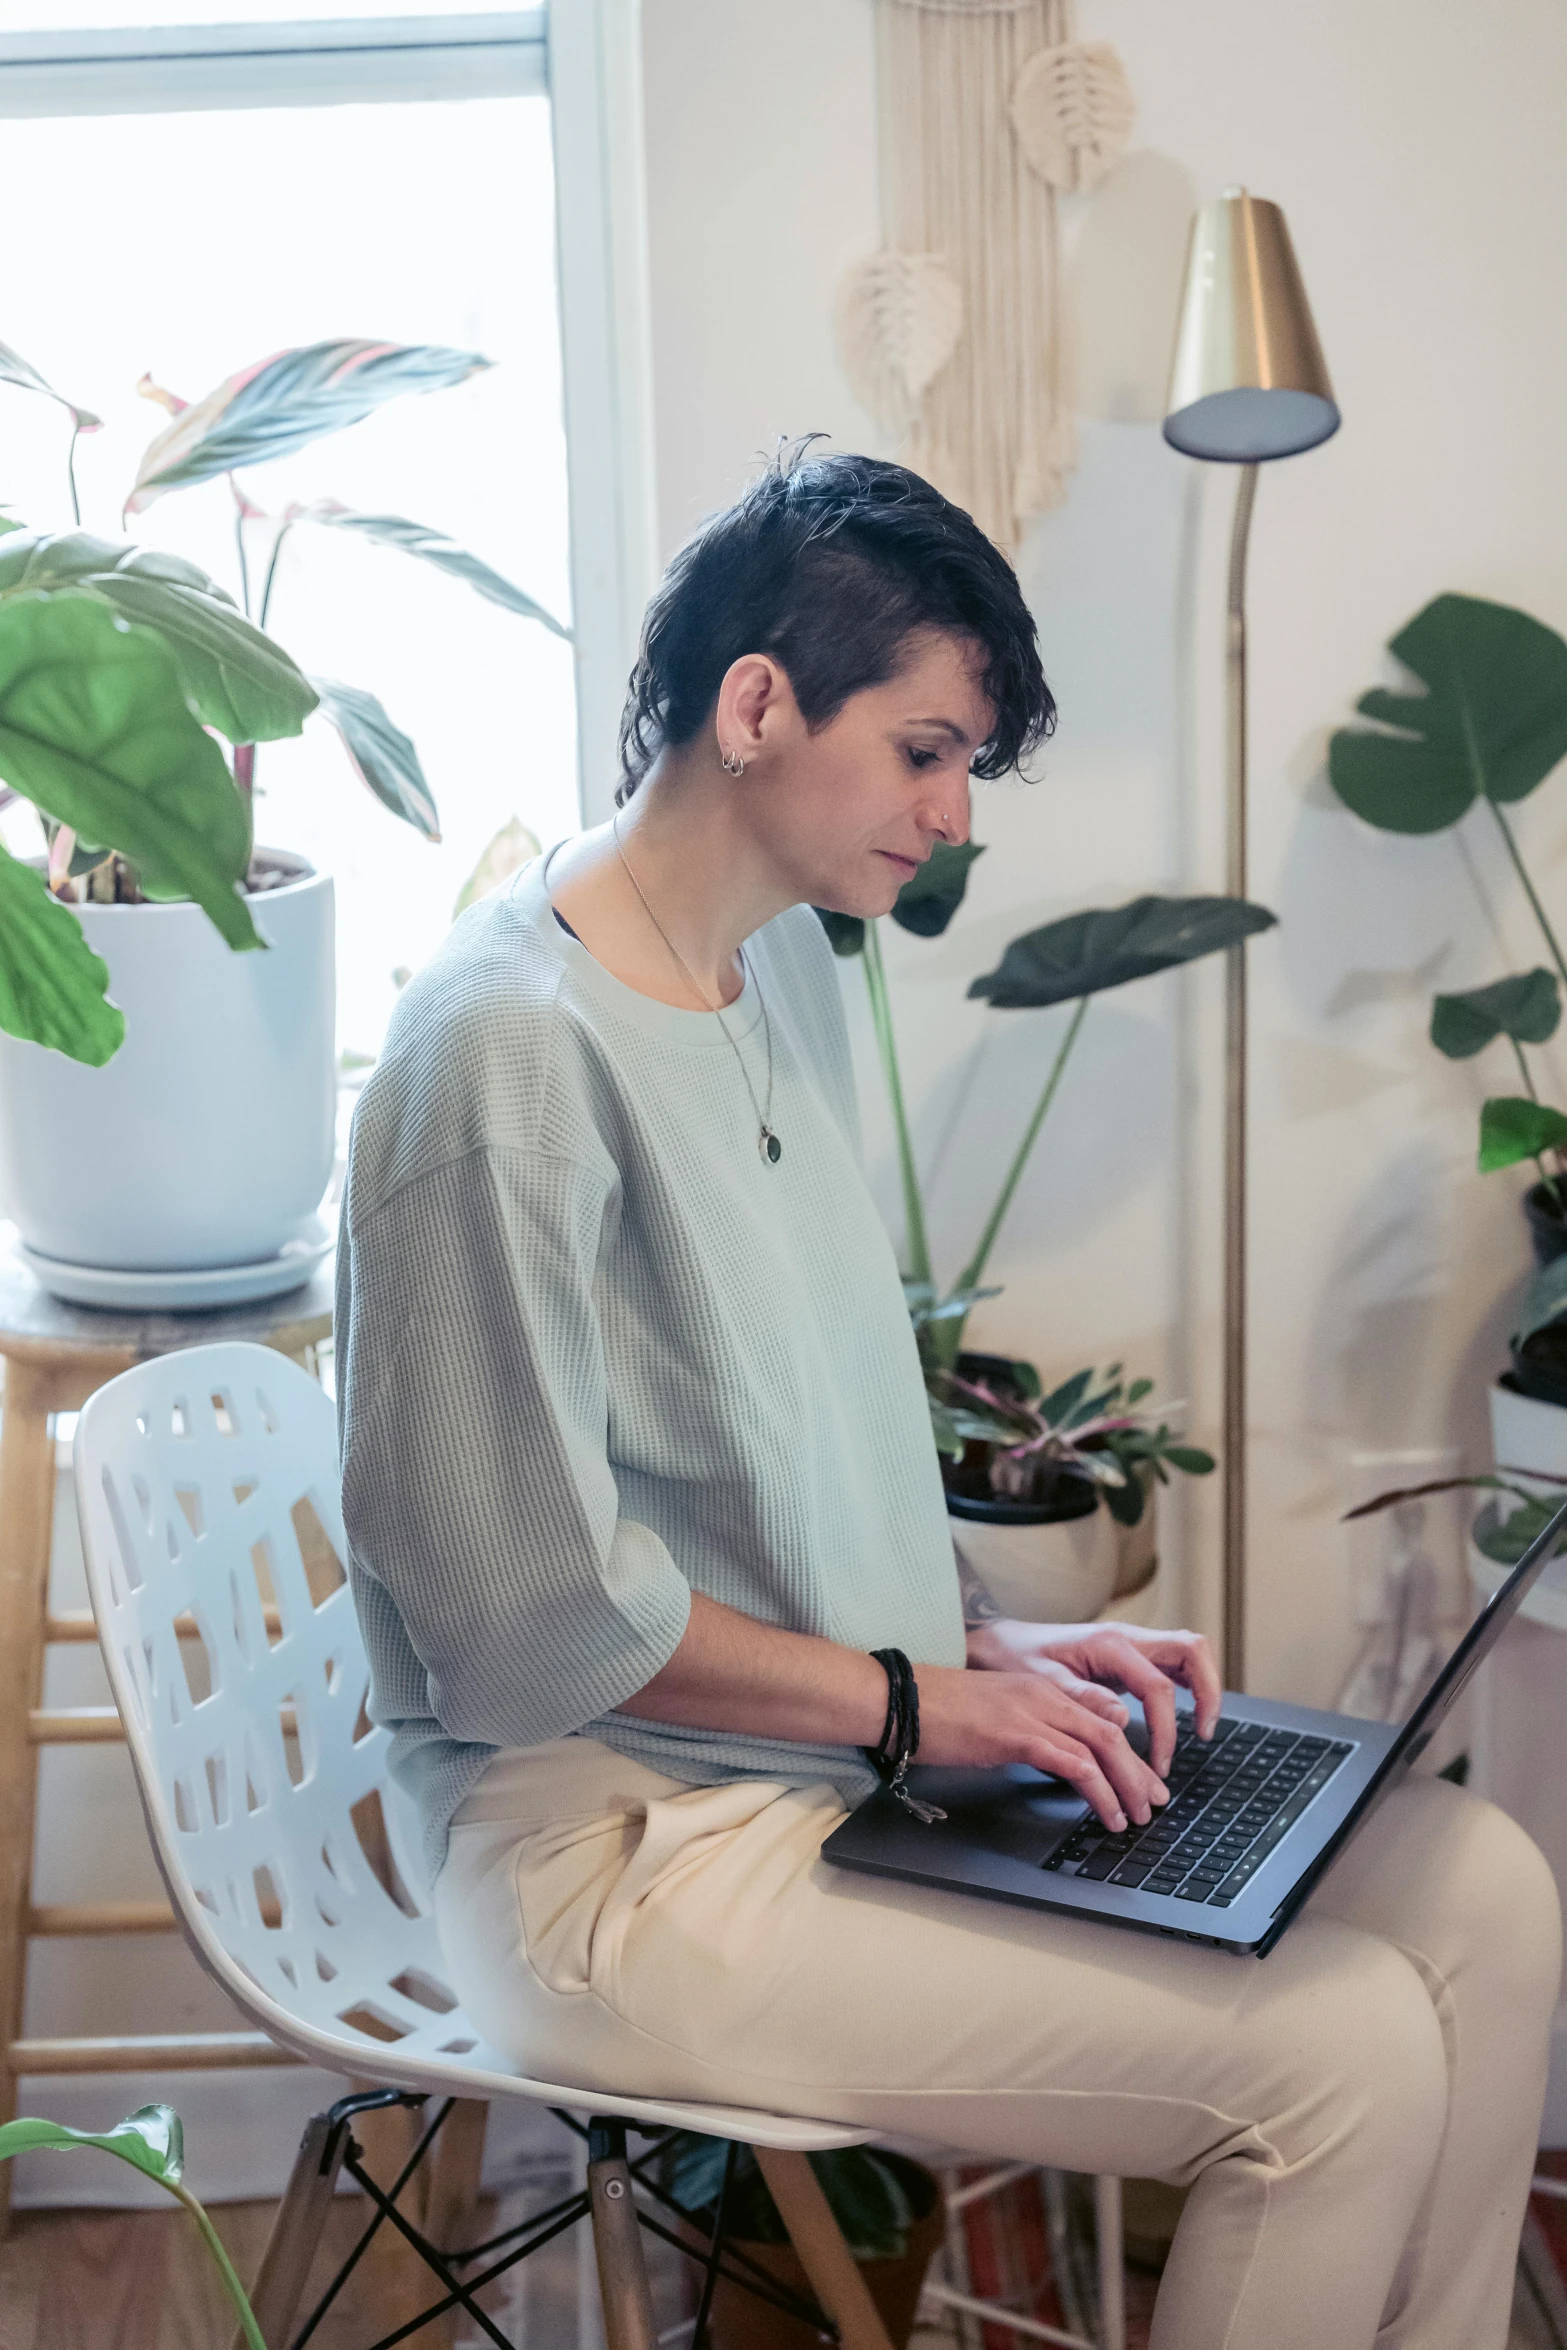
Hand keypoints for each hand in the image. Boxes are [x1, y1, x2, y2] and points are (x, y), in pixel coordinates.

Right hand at [915, 1660, 1171, 1833]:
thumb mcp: (993, 1717)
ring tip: (1135, 1817)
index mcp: (1039, 1689)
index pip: (1100, 1719)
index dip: (1128, 1753)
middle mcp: (1043, 1696)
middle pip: (1111, 1733)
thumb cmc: (935, 1712)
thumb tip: (1050, 1760)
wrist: (900, 1700)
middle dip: (1138, 1773)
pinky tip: (1106, 1815)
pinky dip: (1099, 1793)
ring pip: (1102, 1748)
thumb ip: (1027, 1731)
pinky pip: (1074, 1765)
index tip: (1142, 1781)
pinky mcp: (1017, 1736)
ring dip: (1126, 1787)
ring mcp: (1032, 1713)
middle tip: (1154, 1803)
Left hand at [964, 1620, 1221, 1779]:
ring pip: (1188, 1652)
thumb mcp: (1044, 1683)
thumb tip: (1122, 1721)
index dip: (1165, 1730)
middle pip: (1192, 1650)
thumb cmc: (1016, 1660)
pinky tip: (1182, 1716)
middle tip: (1204, 1733)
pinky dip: (1186, 1687)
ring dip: (1202, 1686)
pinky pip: (1171, 1665)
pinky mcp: (1128, 1656)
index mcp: (1109, 1644)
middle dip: (1208, 1691)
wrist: (998, 1643)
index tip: (1157, 1766)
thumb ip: (1083, 1700)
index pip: (1157, 1687)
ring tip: (1201, 1728)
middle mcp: (1127, 1638)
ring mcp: (1131, 1644)